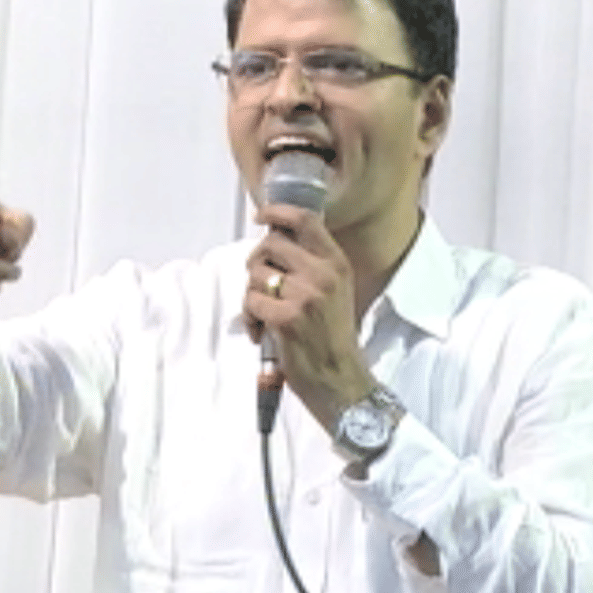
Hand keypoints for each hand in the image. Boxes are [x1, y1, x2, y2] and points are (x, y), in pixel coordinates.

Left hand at [244, 204, 374, 429]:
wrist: (341, 379)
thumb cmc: (333, 338)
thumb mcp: (335, 291)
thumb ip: (312, 265)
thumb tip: (274, 241)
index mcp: (336, 264)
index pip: (305, 220)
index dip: (277, 212)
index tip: (261, 216)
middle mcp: (323, 274)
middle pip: (270, 244)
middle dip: (256, 262)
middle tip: (260, 284)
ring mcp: (305, 296)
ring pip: (256, 274)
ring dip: (251, 294)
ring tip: (265, 314)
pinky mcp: (287, 318)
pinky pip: (251, 302)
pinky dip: (250, 317)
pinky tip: (263, 332)